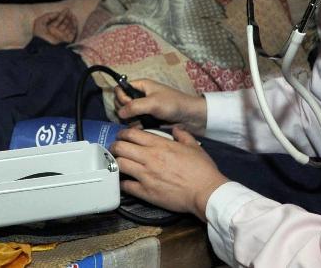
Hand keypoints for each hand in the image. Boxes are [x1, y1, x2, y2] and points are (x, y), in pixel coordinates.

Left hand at [32, 8, 77, 43]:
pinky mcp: (67, 40)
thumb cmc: (40, 34)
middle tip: (70, 11)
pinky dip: (74, 26)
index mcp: (50, 29)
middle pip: (64, 23)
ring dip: (71, 20)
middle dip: (67, 17)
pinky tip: (74, 20)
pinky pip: (72, 32)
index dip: (62, 15)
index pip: (57, 21)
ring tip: (72, 14)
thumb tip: (57, 13)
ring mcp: (62, 36)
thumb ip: (48, 15)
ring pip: (69, 27)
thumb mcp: (40, 21)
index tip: (66, 9)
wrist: (43, 46)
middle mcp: (56, 33)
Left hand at [111, 126, 228, 218]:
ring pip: (120, 164)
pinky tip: (125, 181)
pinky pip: (126, 186)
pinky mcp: (146, 192)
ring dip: (116, 163)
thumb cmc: (201, 169)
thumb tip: (176, 129)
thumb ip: (182, 135)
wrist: (205, 192)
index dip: (122, 133)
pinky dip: (122, 182)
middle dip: (115, 146)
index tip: (121, 136)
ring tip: (117, 163)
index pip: (132, 134)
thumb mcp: (193, 146)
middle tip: (116, 149)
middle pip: (121, 147)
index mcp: (160, 145)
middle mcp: (149, 158)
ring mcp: (146, 176)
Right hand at [115, 79, 206, 134]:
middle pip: (121, 102)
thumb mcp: (153, 103)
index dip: (121, 97)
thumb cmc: (173, 104)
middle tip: (135, 114)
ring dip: (130, 120)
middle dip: (124, 110)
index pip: (121, 89)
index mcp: (141, 86)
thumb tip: (119, 113)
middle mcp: (140, 96)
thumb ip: (134, 106)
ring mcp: (143, 108)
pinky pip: (134, 122)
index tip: (128, 104)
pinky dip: (136, 125)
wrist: (190, 117)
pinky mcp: (147, 119)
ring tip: (139, 122)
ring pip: (127, 114)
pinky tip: (142, 128)